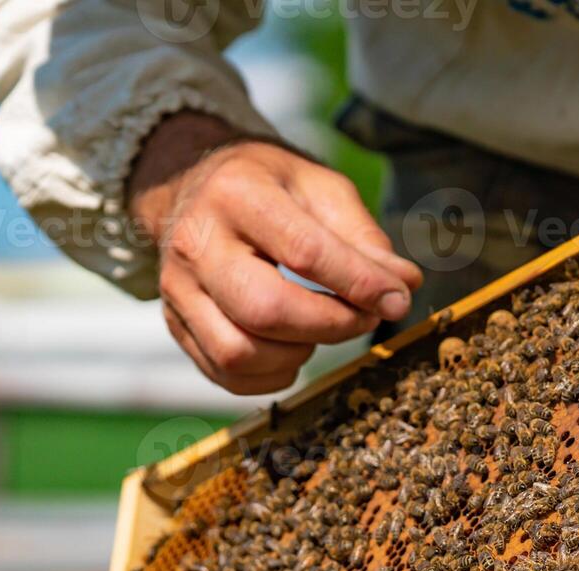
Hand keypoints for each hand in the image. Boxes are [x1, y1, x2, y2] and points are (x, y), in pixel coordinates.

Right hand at [128, 112, 422, 393]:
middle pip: (265, 310)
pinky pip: (226, 373)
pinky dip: (271, 375)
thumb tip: (402, 286)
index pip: (304, 252)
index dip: (359, 284)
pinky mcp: (176, 323)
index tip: (396, 300)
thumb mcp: (319, 188)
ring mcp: (178, 289)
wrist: (193, 187)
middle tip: (363, 318)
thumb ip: (363, 238)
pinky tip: (293, 348)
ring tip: (321, 327)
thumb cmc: (267, 187)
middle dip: (330, 325)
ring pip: (240, 352)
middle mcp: (196, 243)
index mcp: (237, 194)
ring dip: (298, 353)